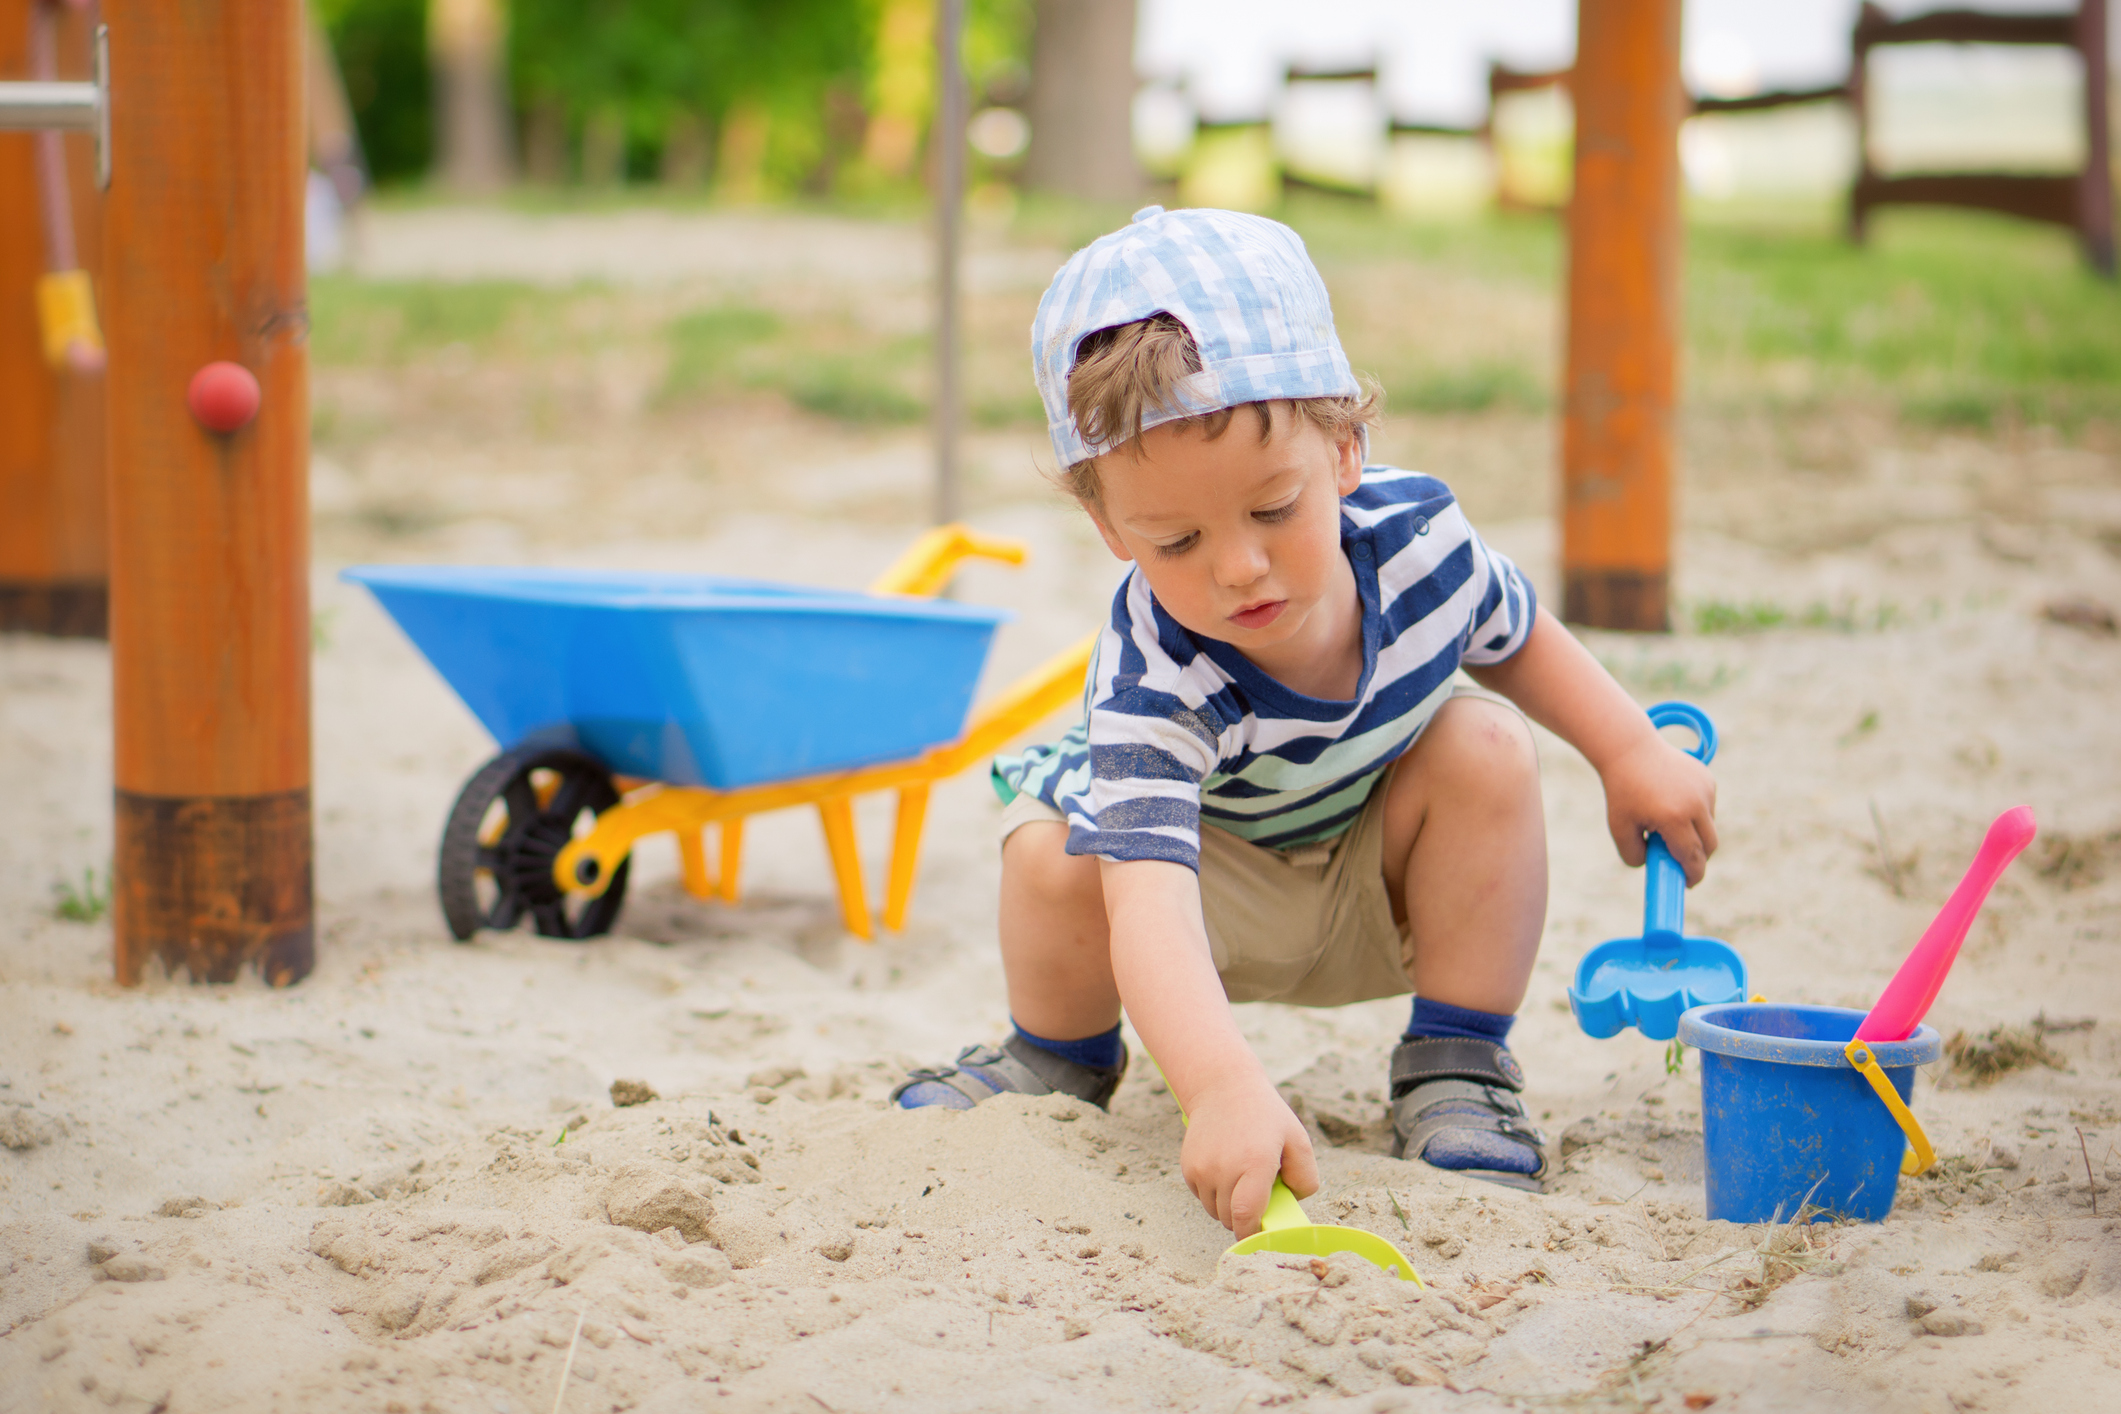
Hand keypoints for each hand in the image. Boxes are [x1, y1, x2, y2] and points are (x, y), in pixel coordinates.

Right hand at [1178, 1076, 1317, 1237]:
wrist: (1222, 1087)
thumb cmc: (1265, 1115)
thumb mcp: (1298, 1139)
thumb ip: (1306, 1177)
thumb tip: (1292, 1204)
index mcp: (1255, 1163)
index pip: (1245, 1216)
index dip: (1251, 1235)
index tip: (1260, 1238)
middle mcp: (1224, 1168)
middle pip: (1231, 1218)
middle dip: (1245, 1217)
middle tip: (1258, 1194)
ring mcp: (1202, 1169)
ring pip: (1215, 1211)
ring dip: (1229, 1206)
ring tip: (1241, 1179)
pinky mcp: (1188, 1168)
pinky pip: (1203, 1197)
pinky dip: (1215, 1193)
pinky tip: (1225, 1169)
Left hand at [1600, 730, 1718, 883]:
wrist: (1630, 750)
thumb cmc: (1622, 791)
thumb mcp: (1619, 828)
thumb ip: (1633, 856)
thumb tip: (1655, 867)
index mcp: (1674, 819)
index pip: (1693, 857)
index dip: (1693, 875)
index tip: (1687, 884)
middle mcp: (1695, 805)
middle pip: (1709, 846)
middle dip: (1698, 859)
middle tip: (1682, 864)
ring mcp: (1705, 790)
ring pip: (1709, 827)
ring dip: (1695, 834)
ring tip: (1666, 824)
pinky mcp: (1708, 780)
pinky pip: (1707, 808)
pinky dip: (1696, 815)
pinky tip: (1672, 803)